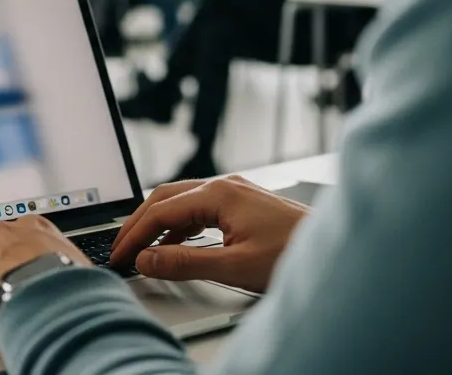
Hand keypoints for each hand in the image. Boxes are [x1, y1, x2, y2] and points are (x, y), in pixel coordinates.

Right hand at [110, 176, 308, 293]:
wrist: (333, 250)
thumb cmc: (293, 254)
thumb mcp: (233, 265)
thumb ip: (184, 262)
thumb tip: (147, 259)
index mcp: (218, 194)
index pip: (160, 211)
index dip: (134, 235)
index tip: (118, 255)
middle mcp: (225, 185)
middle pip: (166, 198)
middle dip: (139, 223)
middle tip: (120, 248)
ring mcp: (236, 191)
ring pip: (182, 201)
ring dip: (159, 223)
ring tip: (142, 248)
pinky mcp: (244, 203)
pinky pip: (200, 208)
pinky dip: (180, 225)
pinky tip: (177, 244)